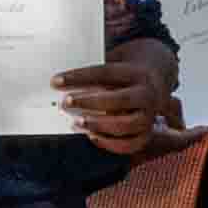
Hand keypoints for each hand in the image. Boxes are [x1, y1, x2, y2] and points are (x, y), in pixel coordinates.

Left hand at [54, 51, 174, 156]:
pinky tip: (90, 135)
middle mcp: (148, 94)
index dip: (79, 77)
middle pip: (121, 99)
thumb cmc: (122, 75)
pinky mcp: (147, 133)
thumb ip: (92, 73)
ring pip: (128, 124)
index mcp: (137, 72)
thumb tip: (58, 81)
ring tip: (75, 122)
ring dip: (99, 125)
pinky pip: (130, 144)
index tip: (55, 81)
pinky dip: (109, 143)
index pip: (106, 73)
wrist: (152, 82)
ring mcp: (150, 116)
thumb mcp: (112, 63)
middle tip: (65, 102)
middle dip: (90, 102)